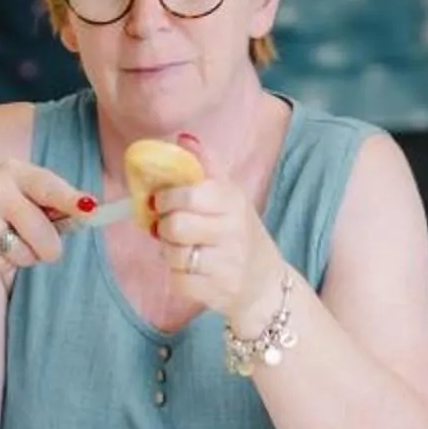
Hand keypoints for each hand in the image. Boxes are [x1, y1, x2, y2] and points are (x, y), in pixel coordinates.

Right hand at [0, 160, 95, 276]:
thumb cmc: (1, 210)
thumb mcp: (25, 196)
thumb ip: (54, 203)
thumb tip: (88, 210)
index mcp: (14, 171)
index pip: (48, 186)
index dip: (70, 200)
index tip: (90, 210)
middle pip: (42, 231)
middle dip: (48, 247)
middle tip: (38, 244)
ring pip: (24, 252)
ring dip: (23, 256)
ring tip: (6, 242)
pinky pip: (2, 265)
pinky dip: (2, 264)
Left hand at [148, 160, 287, 333]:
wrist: (265, 283)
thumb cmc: (239, 232)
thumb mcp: (229, 195)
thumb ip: (205, 166)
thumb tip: (182, 137)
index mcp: (233, 201)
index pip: (189, 193)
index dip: (167, 198)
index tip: (163, 202)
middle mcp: (233, 231)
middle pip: (174, 226)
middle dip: (163, 228)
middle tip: (169, 228)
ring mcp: (226, 264)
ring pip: (172, 255)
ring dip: (169, 253)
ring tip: (183, 249)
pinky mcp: (217, 291)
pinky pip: (178, 281)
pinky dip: (178, 277)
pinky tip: (192, 271)